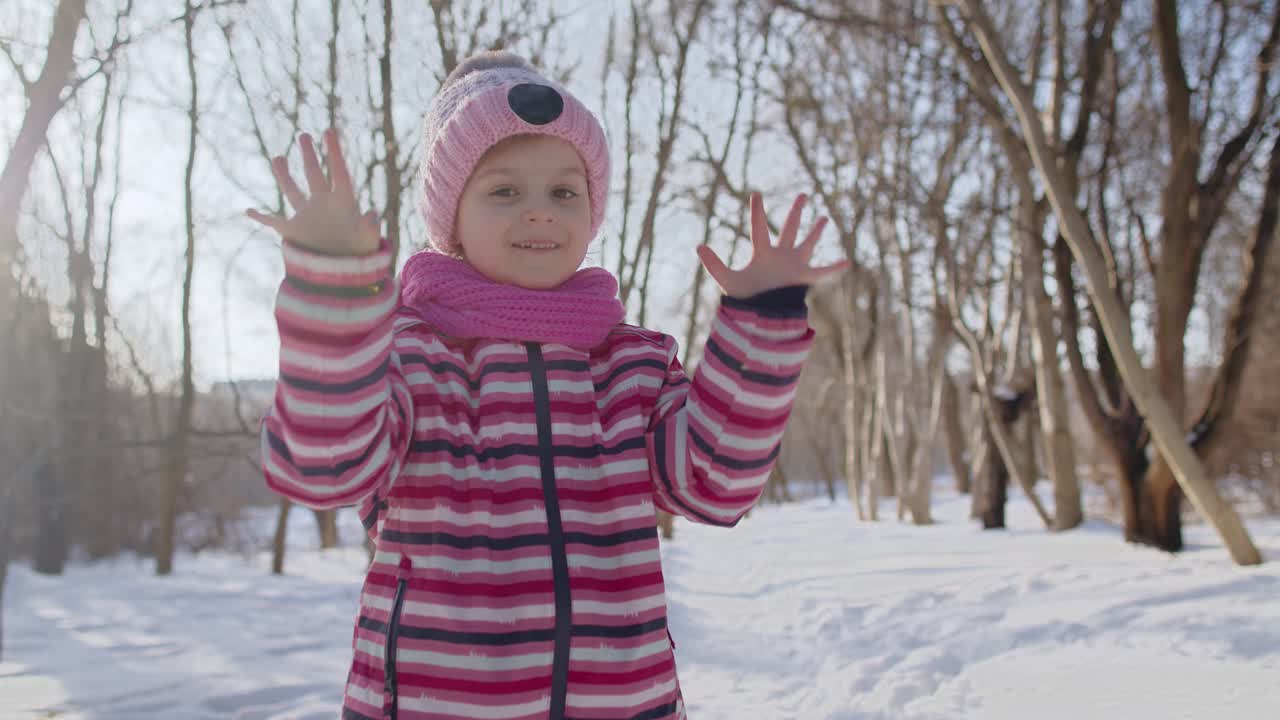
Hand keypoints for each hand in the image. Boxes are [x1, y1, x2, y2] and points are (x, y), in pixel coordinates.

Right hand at [245, 128, 379, 255]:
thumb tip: (372, 214)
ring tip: (278, 156)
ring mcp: (307, 216)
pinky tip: (248, 211)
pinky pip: (274, 222)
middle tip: (304, 135)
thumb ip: (370, 227)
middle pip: (314, 175)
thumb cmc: (361, 254)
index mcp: (344, 202)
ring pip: (292, 191)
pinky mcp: (295, 232)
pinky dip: (260, 218)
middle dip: (309, 155)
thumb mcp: (368, 240)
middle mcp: (323, 204)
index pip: (338, 172)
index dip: (334, 151)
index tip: (329, 131)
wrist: (345, 274)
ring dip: (283, 175)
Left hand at [697, 192, 849, 298]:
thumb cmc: (744, 298)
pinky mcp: (803, 278)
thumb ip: (714, 264)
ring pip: (807, 244)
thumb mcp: (727, 280)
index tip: (756, 193)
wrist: (758, 317)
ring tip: (824, 218)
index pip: (760, 228)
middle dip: (796, 212)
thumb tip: (699, 246)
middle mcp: (780, 256)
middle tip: (803, 194)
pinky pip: (822, 272)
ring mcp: (794, 266)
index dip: (758, 212)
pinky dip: (834, 268)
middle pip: (790, 228)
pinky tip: (847, 261)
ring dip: (816, 232)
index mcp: (762, 253)